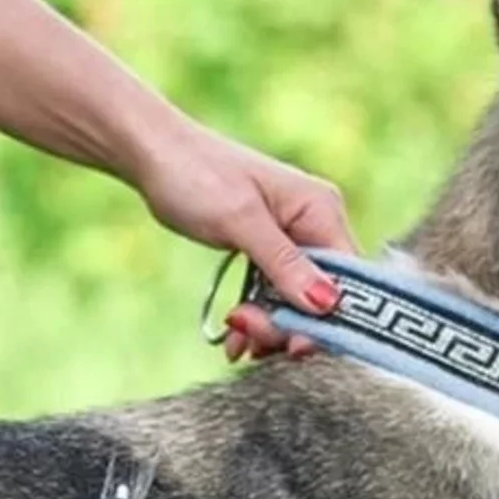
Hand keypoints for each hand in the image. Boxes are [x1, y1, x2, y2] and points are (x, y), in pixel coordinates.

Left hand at [133, 113, 355, 360]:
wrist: (151, 153)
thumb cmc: (195, 174)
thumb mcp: (240, 220)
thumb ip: (283, 263)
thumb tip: (327, 303)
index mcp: (321, 209)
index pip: (348, 279)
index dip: (327, 319)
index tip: (292, 345)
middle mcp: (316, 223)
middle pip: (322, 295)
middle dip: (288, 323)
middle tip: (247, 332)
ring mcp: (292, 236)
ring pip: (297, 299)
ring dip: (270, 325)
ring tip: (235, 335)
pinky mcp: (268, 248)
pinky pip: (274, 292)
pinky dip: (258, 314)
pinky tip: (233, 334)